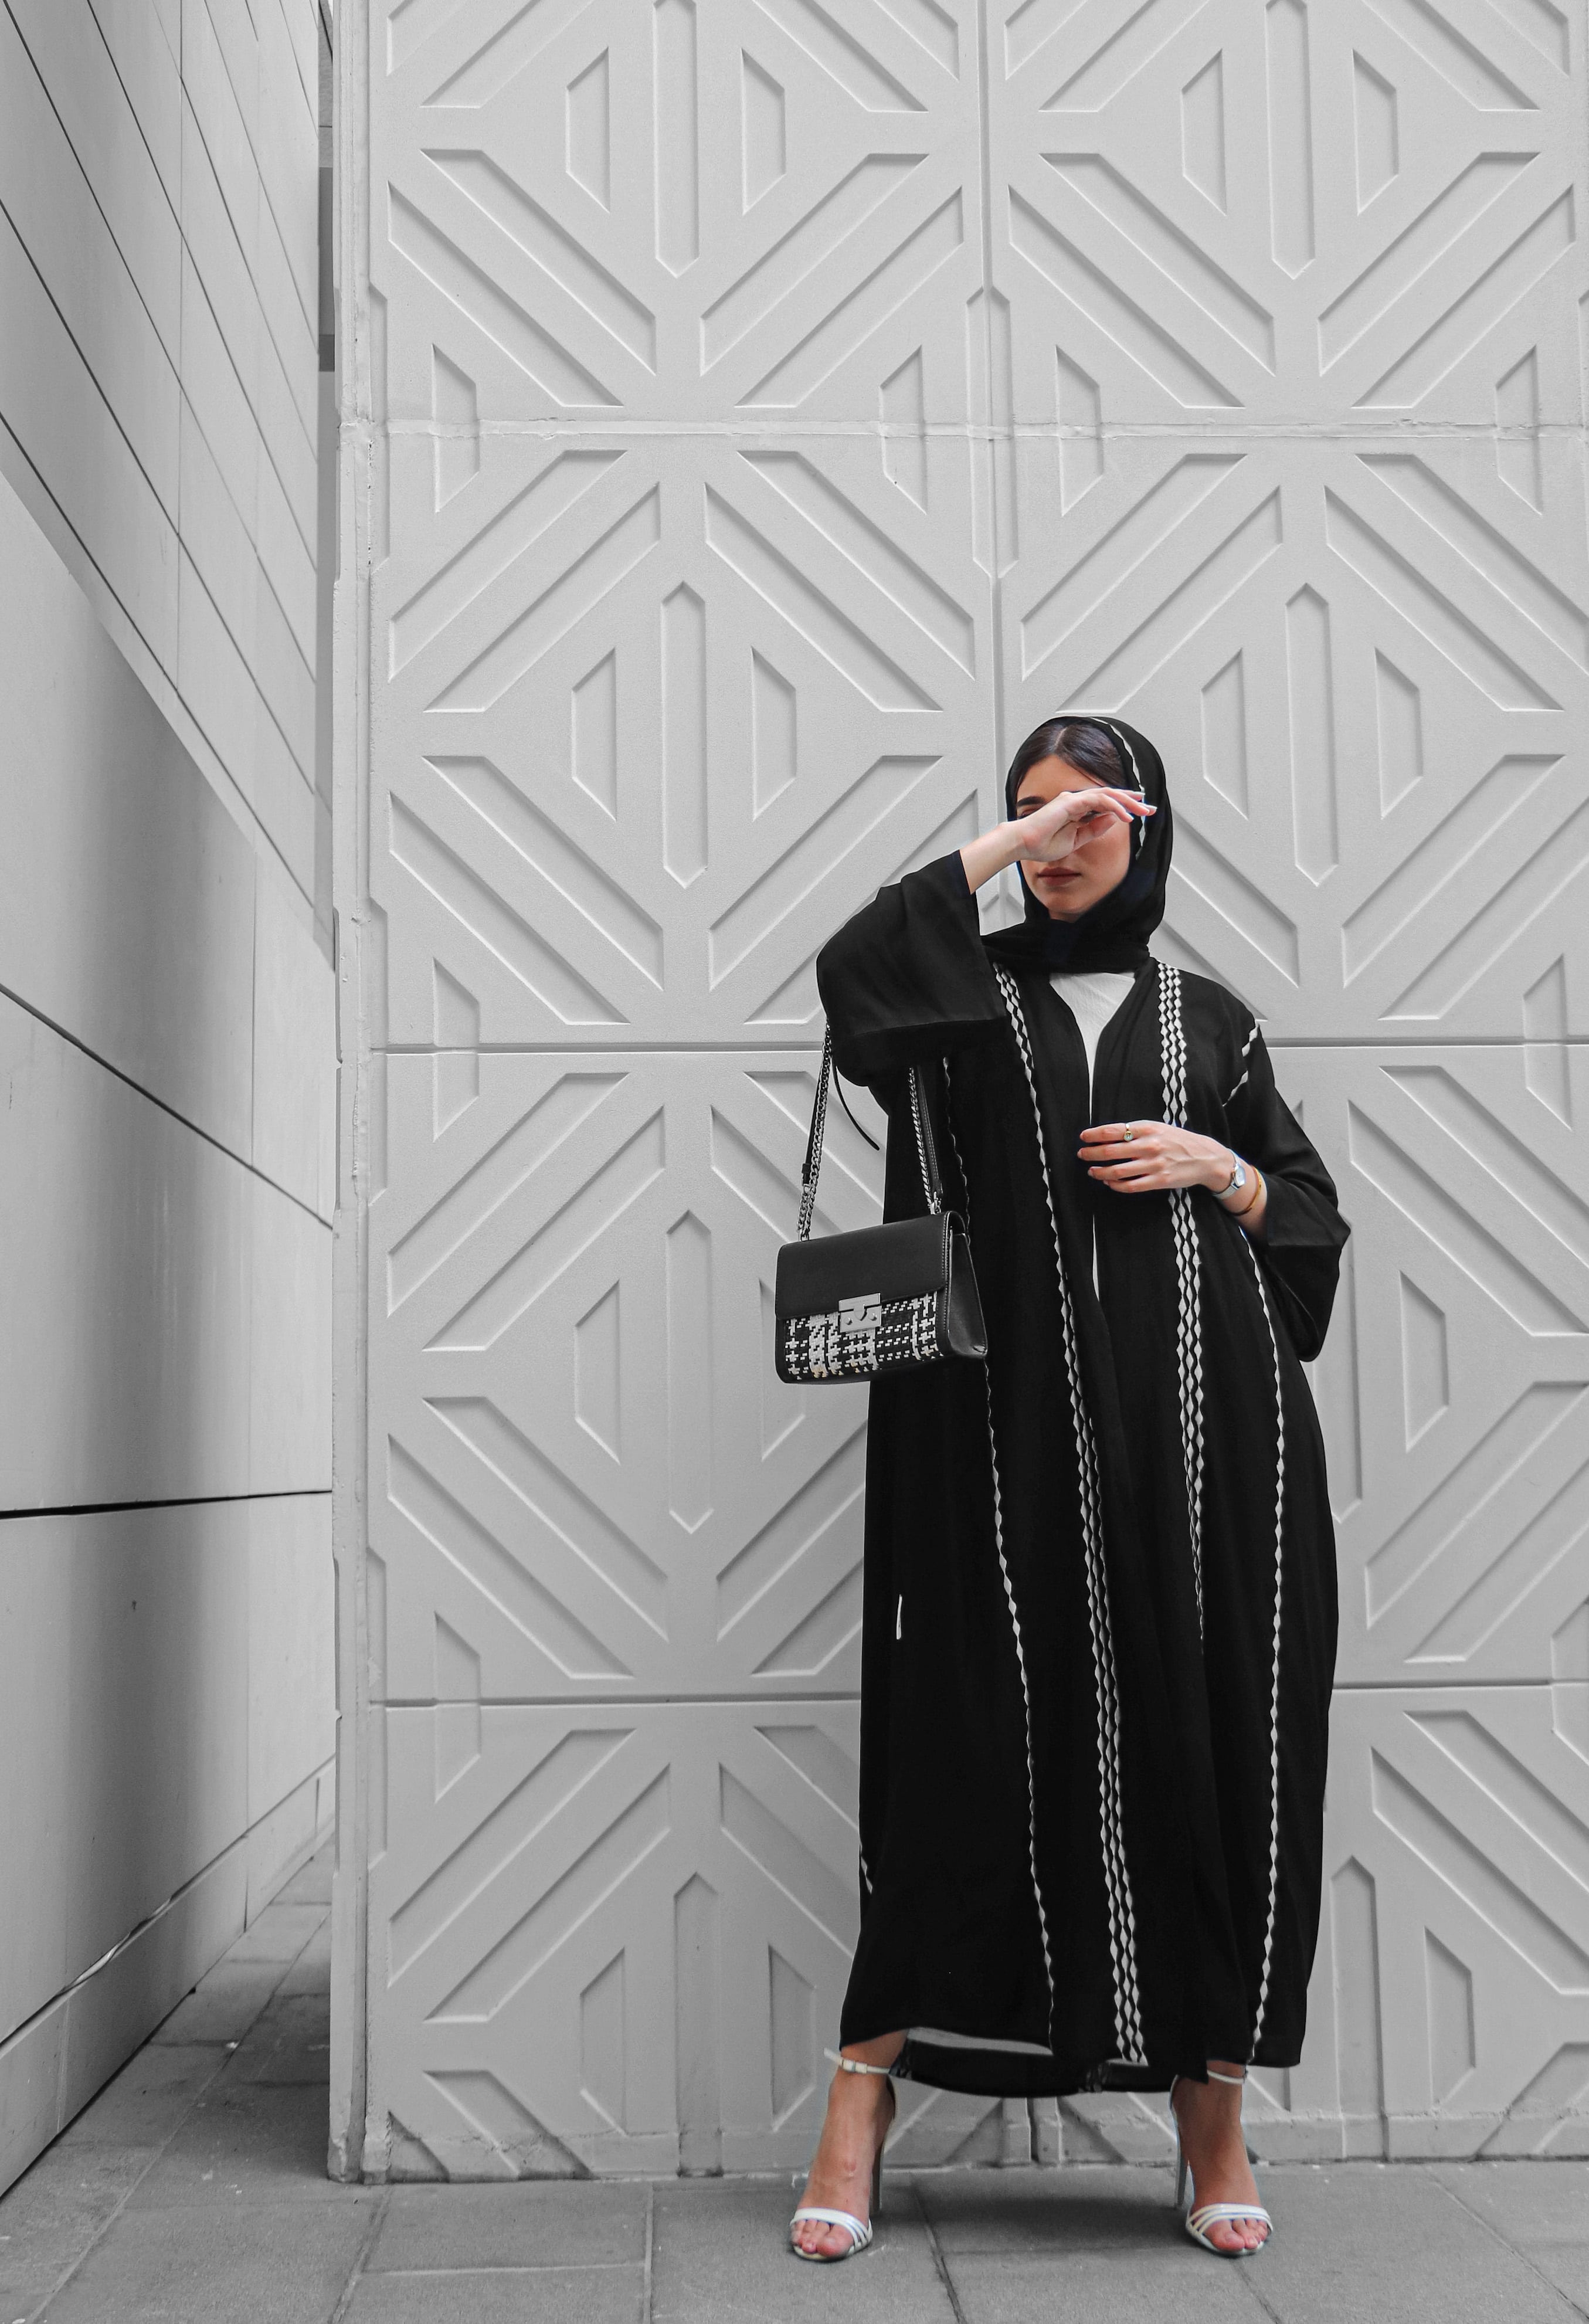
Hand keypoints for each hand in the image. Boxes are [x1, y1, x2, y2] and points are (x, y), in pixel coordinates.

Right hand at [1013, 785, 1152, 865]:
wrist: (1024, 844)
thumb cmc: (1044, 843)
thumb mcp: (1077, 839)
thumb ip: (1095, 828)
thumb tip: (1114, 820)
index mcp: (1078, 808)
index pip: (1107, 803)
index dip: (1125, 805)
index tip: (1142, 811)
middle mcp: (1077, 800)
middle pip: (1111, 795)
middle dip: (1132, 801)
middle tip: (1150, 808)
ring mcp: (1074, 799)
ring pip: (1107, 795)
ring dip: (1127, 802)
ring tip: (1143, 812)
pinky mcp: (1071, 802)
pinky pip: (1098, 801)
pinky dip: (1114, 807)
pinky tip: (1126, 816)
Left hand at [1079, 1120, 1235, 1193]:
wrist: (1205, 1157)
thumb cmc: (1177, 1140)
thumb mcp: (1158, 1127)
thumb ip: (1135, 1130)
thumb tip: (1106, 1135)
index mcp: (1147, 1128)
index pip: (1112, 1131)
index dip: (1093, 1135)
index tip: (1083, 1137)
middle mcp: (1149, 1145)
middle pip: (1110, 1151)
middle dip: (1091, 1154)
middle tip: (1082, 1155)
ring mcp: (1154, 1165)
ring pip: (1116, 1171)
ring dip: (1099, 1172)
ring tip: (1092, 1171)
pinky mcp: (1158, 1181)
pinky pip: (1129, 1186)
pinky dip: (1115, 1185)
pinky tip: (1109, 1182)